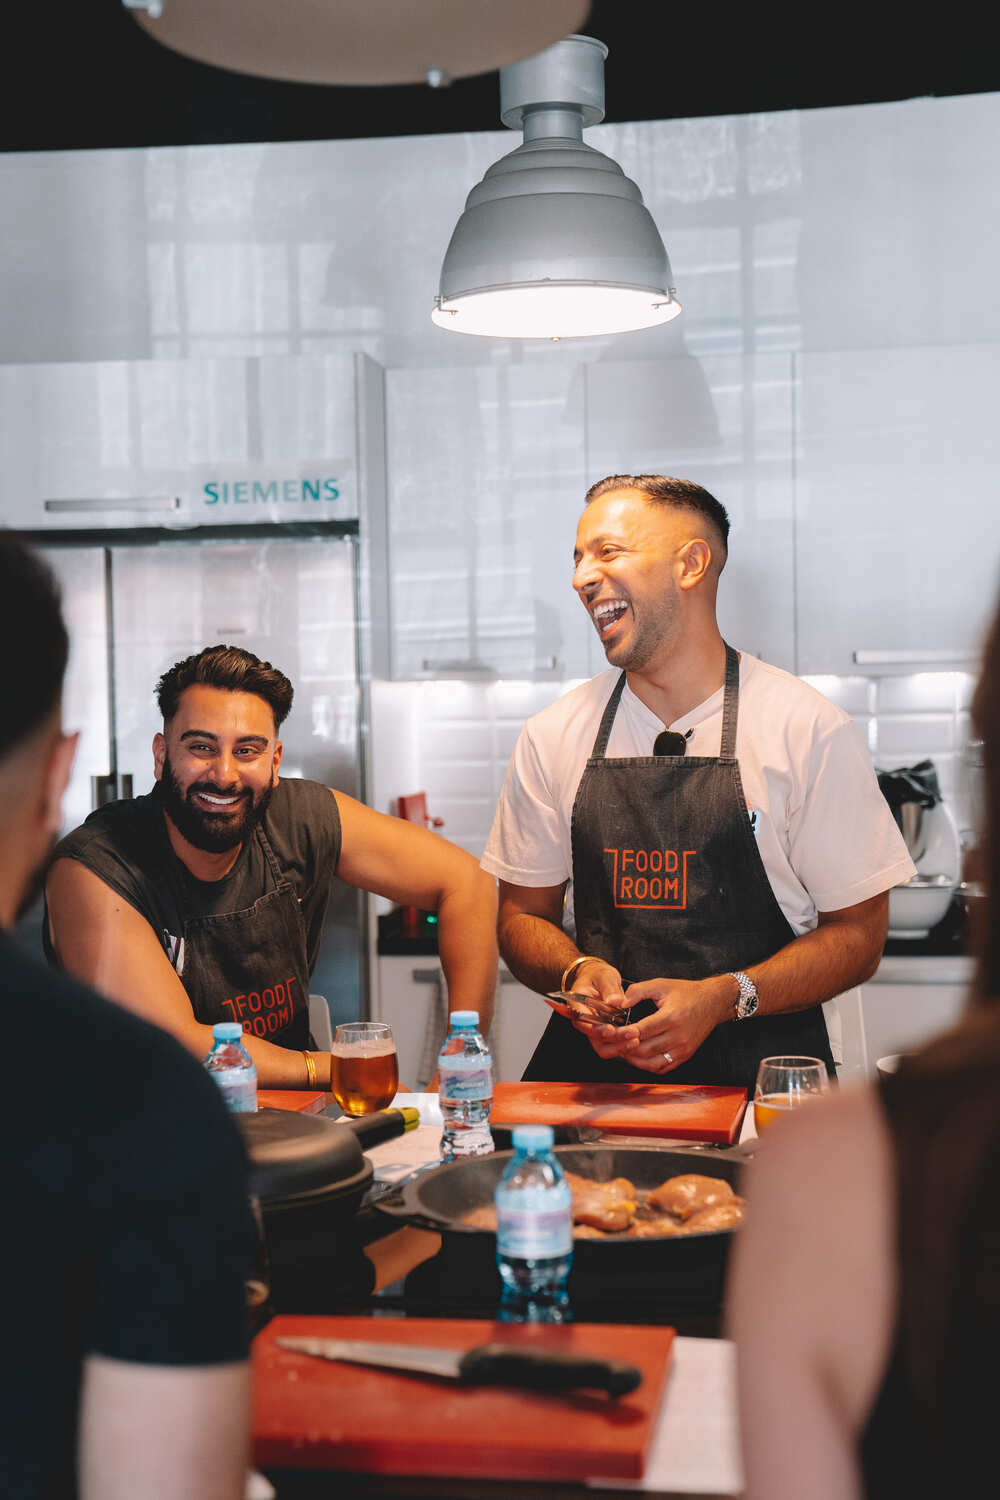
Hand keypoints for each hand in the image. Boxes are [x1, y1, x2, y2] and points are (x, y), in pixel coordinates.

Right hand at [559, 958, 630, 1041]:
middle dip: (614, 1039)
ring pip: (603, 1046)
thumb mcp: (604, 976)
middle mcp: (584, 1021)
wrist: (597, 979)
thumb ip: (609, 988)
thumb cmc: (597, 975)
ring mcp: (594, 1028)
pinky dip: (623, 1045)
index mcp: (578, 1005)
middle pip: (595, 1038)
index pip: (584, 1021)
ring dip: (619, 1046)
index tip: (612, 1029)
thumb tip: (615, 1001)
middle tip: (632, 1034)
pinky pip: (612, 1044)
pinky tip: (635, 1041)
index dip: (597, 1028)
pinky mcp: (604, 1032)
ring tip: (635, 1040)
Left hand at [583, 974, 733, 1071]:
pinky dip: (647, 1065)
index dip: (623, 1034)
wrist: (713, 1002)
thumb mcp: (661, 985)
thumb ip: (638, 991)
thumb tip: (618, 1002)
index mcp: (671, 1018)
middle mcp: (678, 1037)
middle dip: (624, 1048)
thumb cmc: (686, 992)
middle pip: (644, 1050)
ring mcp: (683, 1049)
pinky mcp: (685, 1056)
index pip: (641, 1031)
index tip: (610, 1031)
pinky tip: (637, 1057)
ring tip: (622, 1050)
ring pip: (651, 1063)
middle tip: (611, 1042)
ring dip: (634, 1060)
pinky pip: (662, 1068)